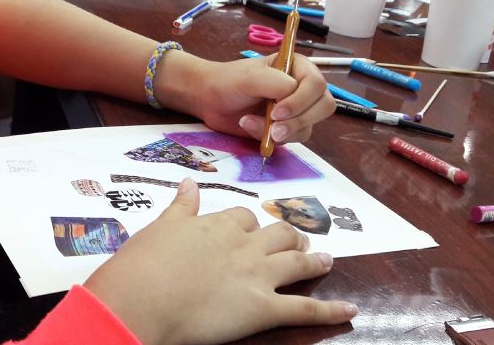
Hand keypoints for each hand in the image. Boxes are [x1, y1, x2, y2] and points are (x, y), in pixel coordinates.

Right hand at [84, 179, 357, 344]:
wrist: (143, 300)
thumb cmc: (144, 265)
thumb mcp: (160, 227)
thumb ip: (180, 207)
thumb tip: (189, 183)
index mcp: (219, 225)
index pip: (244, 217)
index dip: (251, 224)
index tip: (250, 228)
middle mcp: (245, 246)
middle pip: (277, 234)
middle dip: (290, 235)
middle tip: (298, 238)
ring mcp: (258, 276)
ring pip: (296, 261)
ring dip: (314, 259)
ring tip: (326, 258)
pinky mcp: (264, 309)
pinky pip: (305, 309)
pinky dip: (330, 310)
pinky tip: (350, 308)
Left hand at [196, 54, 335, 144]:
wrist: (211, 99)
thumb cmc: (229, 81)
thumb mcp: (250, 77)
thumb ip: (274, 82)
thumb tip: (293, 94)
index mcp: (298, 67)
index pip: (317, 84)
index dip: (301, 100)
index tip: (277, 111)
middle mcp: (303, 88)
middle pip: (323, 107)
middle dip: (299, 120)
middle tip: (274, 128)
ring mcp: (297, 109)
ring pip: (308, 127)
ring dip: (282, 131)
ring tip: (251, 123)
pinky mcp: (287, 128)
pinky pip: (292, 139)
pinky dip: (272, 139)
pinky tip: (251, 127)